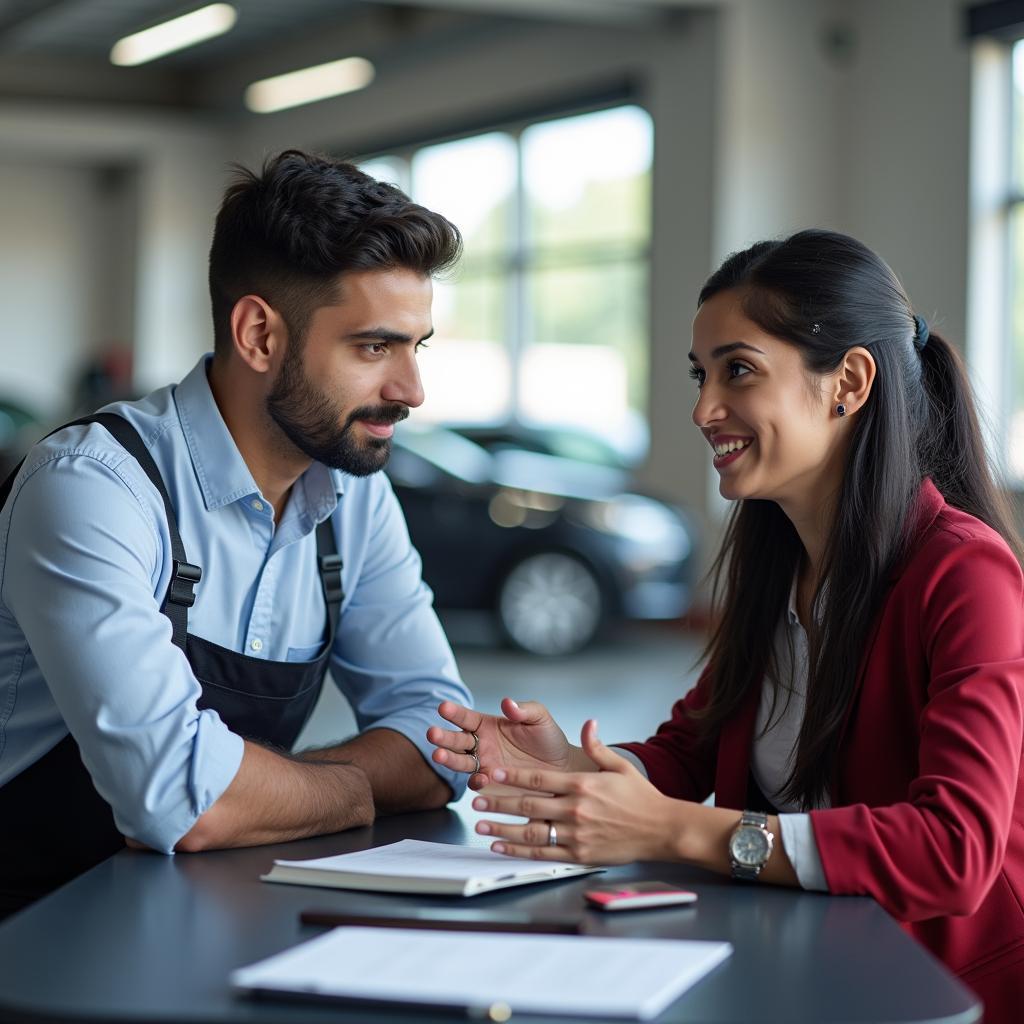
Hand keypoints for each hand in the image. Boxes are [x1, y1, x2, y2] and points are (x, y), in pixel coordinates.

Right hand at [428, 698, 580, 790]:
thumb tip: (507, 702)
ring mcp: (484, 765)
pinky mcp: (492, 784)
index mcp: (489, 725)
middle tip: (433, 734)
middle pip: (457, 740)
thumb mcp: (539, 718)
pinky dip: (476, 782)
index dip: (455, 713)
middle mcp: (482, 745)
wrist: (563, 769)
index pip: (467, 718)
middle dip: (443, 737)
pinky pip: (478, 783)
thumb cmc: (549, 739)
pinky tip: (480, 778)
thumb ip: (523, 710)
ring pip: (461, 762)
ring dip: (449, 759)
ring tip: (439, 755)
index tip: (443, 707)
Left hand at [470, 719, 681, 863]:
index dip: (512, 777)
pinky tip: (502, 847)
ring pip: (530, 831)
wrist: (662, 829)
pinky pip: (543, 853)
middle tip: (475, 800)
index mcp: (582, 785)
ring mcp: (577, 835)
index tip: (492, 774)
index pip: (538, 779)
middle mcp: (576, 809)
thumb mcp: (620, 766)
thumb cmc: (641, 798)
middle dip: (498, 802)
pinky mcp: (580, 855)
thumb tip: (589, 722)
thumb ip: (598, 746)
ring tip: (481, 826)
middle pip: (527, 804)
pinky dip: (519, 851)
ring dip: (502, 829)